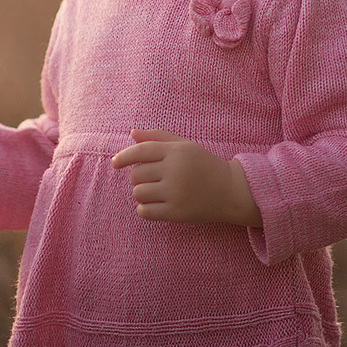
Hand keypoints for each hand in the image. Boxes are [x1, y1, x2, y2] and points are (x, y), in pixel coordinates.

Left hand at [111, 129, 260, 226]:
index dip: (123, 156)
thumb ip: (158, 137)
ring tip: (155, 192)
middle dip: (138, 177)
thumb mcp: (184, 145)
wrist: (231, 190)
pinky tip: (154, 205)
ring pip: (139, 193)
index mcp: (176, 152)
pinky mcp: (176, 212)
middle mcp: (175, 171)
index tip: (115, 163)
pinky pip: (145, 212)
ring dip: (141, 193)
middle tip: (152, 179)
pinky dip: (144, 209)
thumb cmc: (204, 165)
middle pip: (136, 174)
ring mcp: (175, 193)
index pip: (140, 151)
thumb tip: (132, 134)